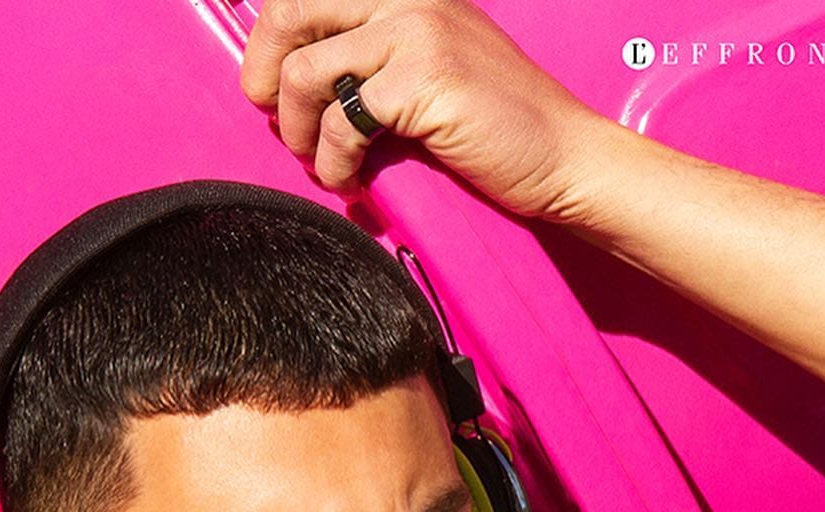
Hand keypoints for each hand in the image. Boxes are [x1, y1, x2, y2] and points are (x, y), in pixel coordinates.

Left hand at [239, 0, 609, 218]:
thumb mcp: (427, 69)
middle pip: (288, 10)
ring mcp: (416, 31)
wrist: (560, 156)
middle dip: (264, 76)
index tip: (270, 89)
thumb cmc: (495, 128)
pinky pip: (340, 121)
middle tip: (276, 122)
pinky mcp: (422, 78)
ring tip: (322, 163)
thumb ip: (372, 58)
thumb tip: (293, 81)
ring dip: (298, 131)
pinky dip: (333, 163)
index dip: (271, 41)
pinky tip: (352, 182)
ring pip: (304, 71)